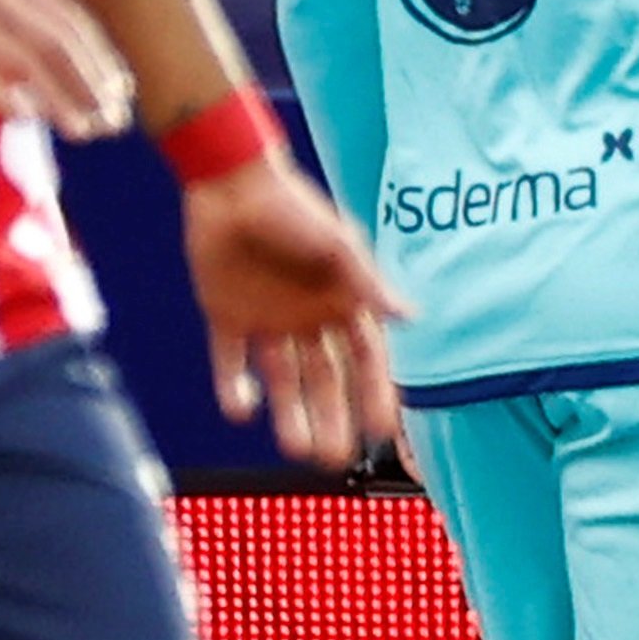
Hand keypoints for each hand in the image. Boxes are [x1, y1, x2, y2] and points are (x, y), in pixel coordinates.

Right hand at [0, 0, 133, 134]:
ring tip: (85, 133)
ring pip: (27, 61)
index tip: (123, 93)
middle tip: (115, 122)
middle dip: (92, 86)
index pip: (73, 24)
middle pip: (59, 45)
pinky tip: (27, 121)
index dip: (102, 60)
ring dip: (61, 100)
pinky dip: (5, 94)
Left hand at [186, 154, 409, 466]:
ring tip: (296, 447)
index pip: (365, 359)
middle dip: (332, 419)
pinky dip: (232, 386)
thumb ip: (369, 284)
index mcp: (342, 300)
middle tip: (334, 458)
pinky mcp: (227, 314)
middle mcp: (309, 316)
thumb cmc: (292, 205)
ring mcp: (268, 318)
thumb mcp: (338, 245)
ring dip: (289, 413)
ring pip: (282, 378)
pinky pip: (229, 360)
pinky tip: (239, 409)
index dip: (375, 394)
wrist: (228, 181)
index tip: (383, 430)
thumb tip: (411, 318)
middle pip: (325, 379)